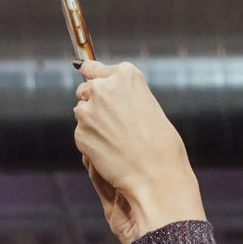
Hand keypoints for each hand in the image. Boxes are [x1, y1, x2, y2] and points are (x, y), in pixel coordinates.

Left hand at [73, 60, 206, 243]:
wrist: (156, 176)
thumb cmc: (162, 145)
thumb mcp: (149, 107)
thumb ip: (125, 95)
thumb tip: (102, 92)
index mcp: (125, 75)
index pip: (93, 67)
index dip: (93, 76)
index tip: (87, 75)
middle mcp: (103, 88)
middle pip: (86, 89)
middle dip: (94, 103)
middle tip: (112, 124)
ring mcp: (88, 111)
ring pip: (81, 113)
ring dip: (92, 123)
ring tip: (116, 142)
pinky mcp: (80, 134)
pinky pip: (81, 135)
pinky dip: (91, 143)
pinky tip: (110, 153)